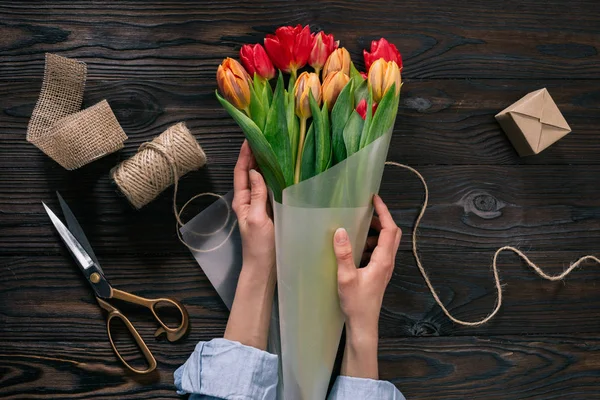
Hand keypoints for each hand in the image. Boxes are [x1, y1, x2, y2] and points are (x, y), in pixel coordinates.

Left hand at [224, 141, 275, 349]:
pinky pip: (269, 190)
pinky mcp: (268, 211)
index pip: (241, 172)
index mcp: (241, 201)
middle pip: (249, 173)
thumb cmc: (259, 246)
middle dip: (254, 155)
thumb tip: (255, 172)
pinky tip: (282, 171)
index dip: (245, 155)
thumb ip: (256, 196)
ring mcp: (258, 206)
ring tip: (273, 148)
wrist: (264, 268)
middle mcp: (248, 200)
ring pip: (259, 180)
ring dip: (263, 165)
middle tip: (264, 137)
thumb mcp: (257, 219)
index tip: (250, 137)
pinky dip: (273, 178)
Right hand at [333, 194, 400, 378]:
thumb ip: (344, 254)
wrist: (363, 324)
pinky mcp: (379, 273)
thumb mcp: (346, 277)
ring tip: (359, 227)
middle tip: (367, 210)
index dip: (384, 212)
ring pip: (387, 243)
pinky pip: (380, 252)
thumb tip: (340, 231)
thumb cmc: (356, 303)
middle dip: (382, 219)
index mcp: (383, 260)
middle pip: (392, 234)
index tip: (375, 199)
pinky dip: (372, 243)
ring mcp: (385, 268)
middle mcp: (388, 262)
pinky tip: (356, 247)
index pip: (389, 229)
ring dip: (376, 231)